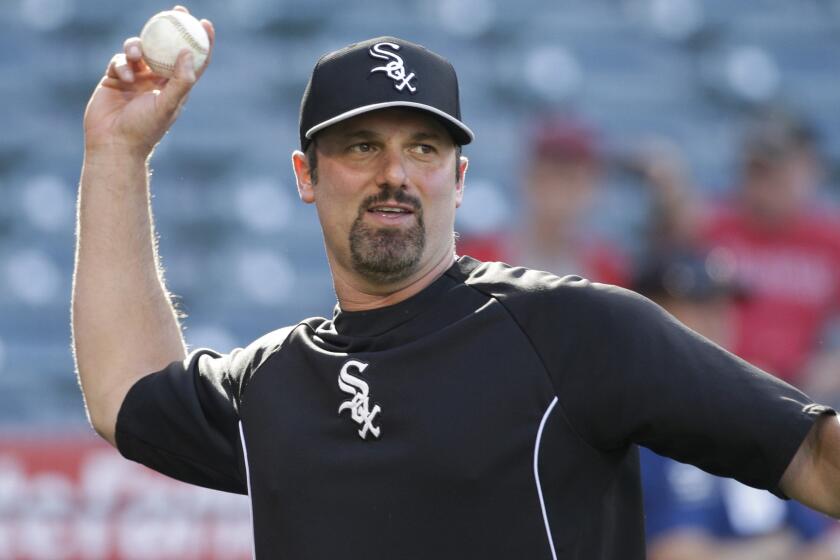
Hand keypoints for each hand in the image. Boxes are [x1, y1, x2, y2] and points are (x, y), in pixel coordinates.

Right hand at [83, 5, 214, 158]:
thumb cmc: (144, 130)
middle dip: (172, 27)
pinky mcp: (115, 78)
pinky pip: (120, 60)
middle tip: (178, 10)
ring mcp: (136, 78)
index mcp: (175, 88)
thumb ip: (180, 81)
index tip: (205, 23)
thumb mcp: (167, 105)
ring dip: (137, 45)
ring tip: (136, 53)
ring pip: (140, 49)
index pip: (193, 60)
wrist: (113, 144)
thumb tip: (188, 53)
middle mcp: (157, 81)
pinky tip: (123, 76)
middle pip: (167, 47)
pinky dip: (122, 64)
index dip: (201, 42)